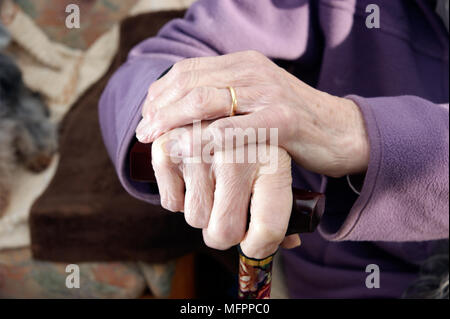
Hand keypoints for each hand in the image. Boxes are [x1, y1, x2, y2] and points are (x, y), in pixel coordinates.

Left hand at [136, 50, 369, 177]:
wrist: (341, 131)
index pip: (189, 70)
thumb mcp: (256, 101)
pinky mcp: (282, 120)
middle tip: (143, 132)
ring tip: (155, 142)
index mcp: (243, 63)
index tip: (147, 116)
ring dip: (173, 122)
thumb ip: (226, 100)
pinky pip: (234, 128)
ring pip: (206, 101)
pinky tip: (185, 150)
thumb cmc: (293, 123)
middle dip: (160, 109)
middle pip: (191, 83)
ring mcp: (268, 94)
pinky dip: (205, 139)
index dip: (161, 93)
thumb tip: (185, 116)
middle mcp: (253, 72)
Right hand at [151, 123, 298, 257]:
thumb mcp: (280, 173)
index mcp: (273, 161)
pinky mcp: (169, 147)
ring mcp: (200, 148)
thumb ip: (287, 211)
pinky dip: (178, 199)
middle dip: (224, 233)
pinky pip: (171, 203)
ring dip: (202, 213)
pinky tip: (192, 180)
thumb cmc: (258, 149)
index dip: (259, 247)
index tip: (253, 244)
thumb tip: (290, 242)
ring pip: (196, 219)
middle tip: (228, 218)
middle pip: (224, 232)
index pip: (268, 228)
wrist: (229, 106)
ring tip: (212, 190)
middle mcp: (236, 153)